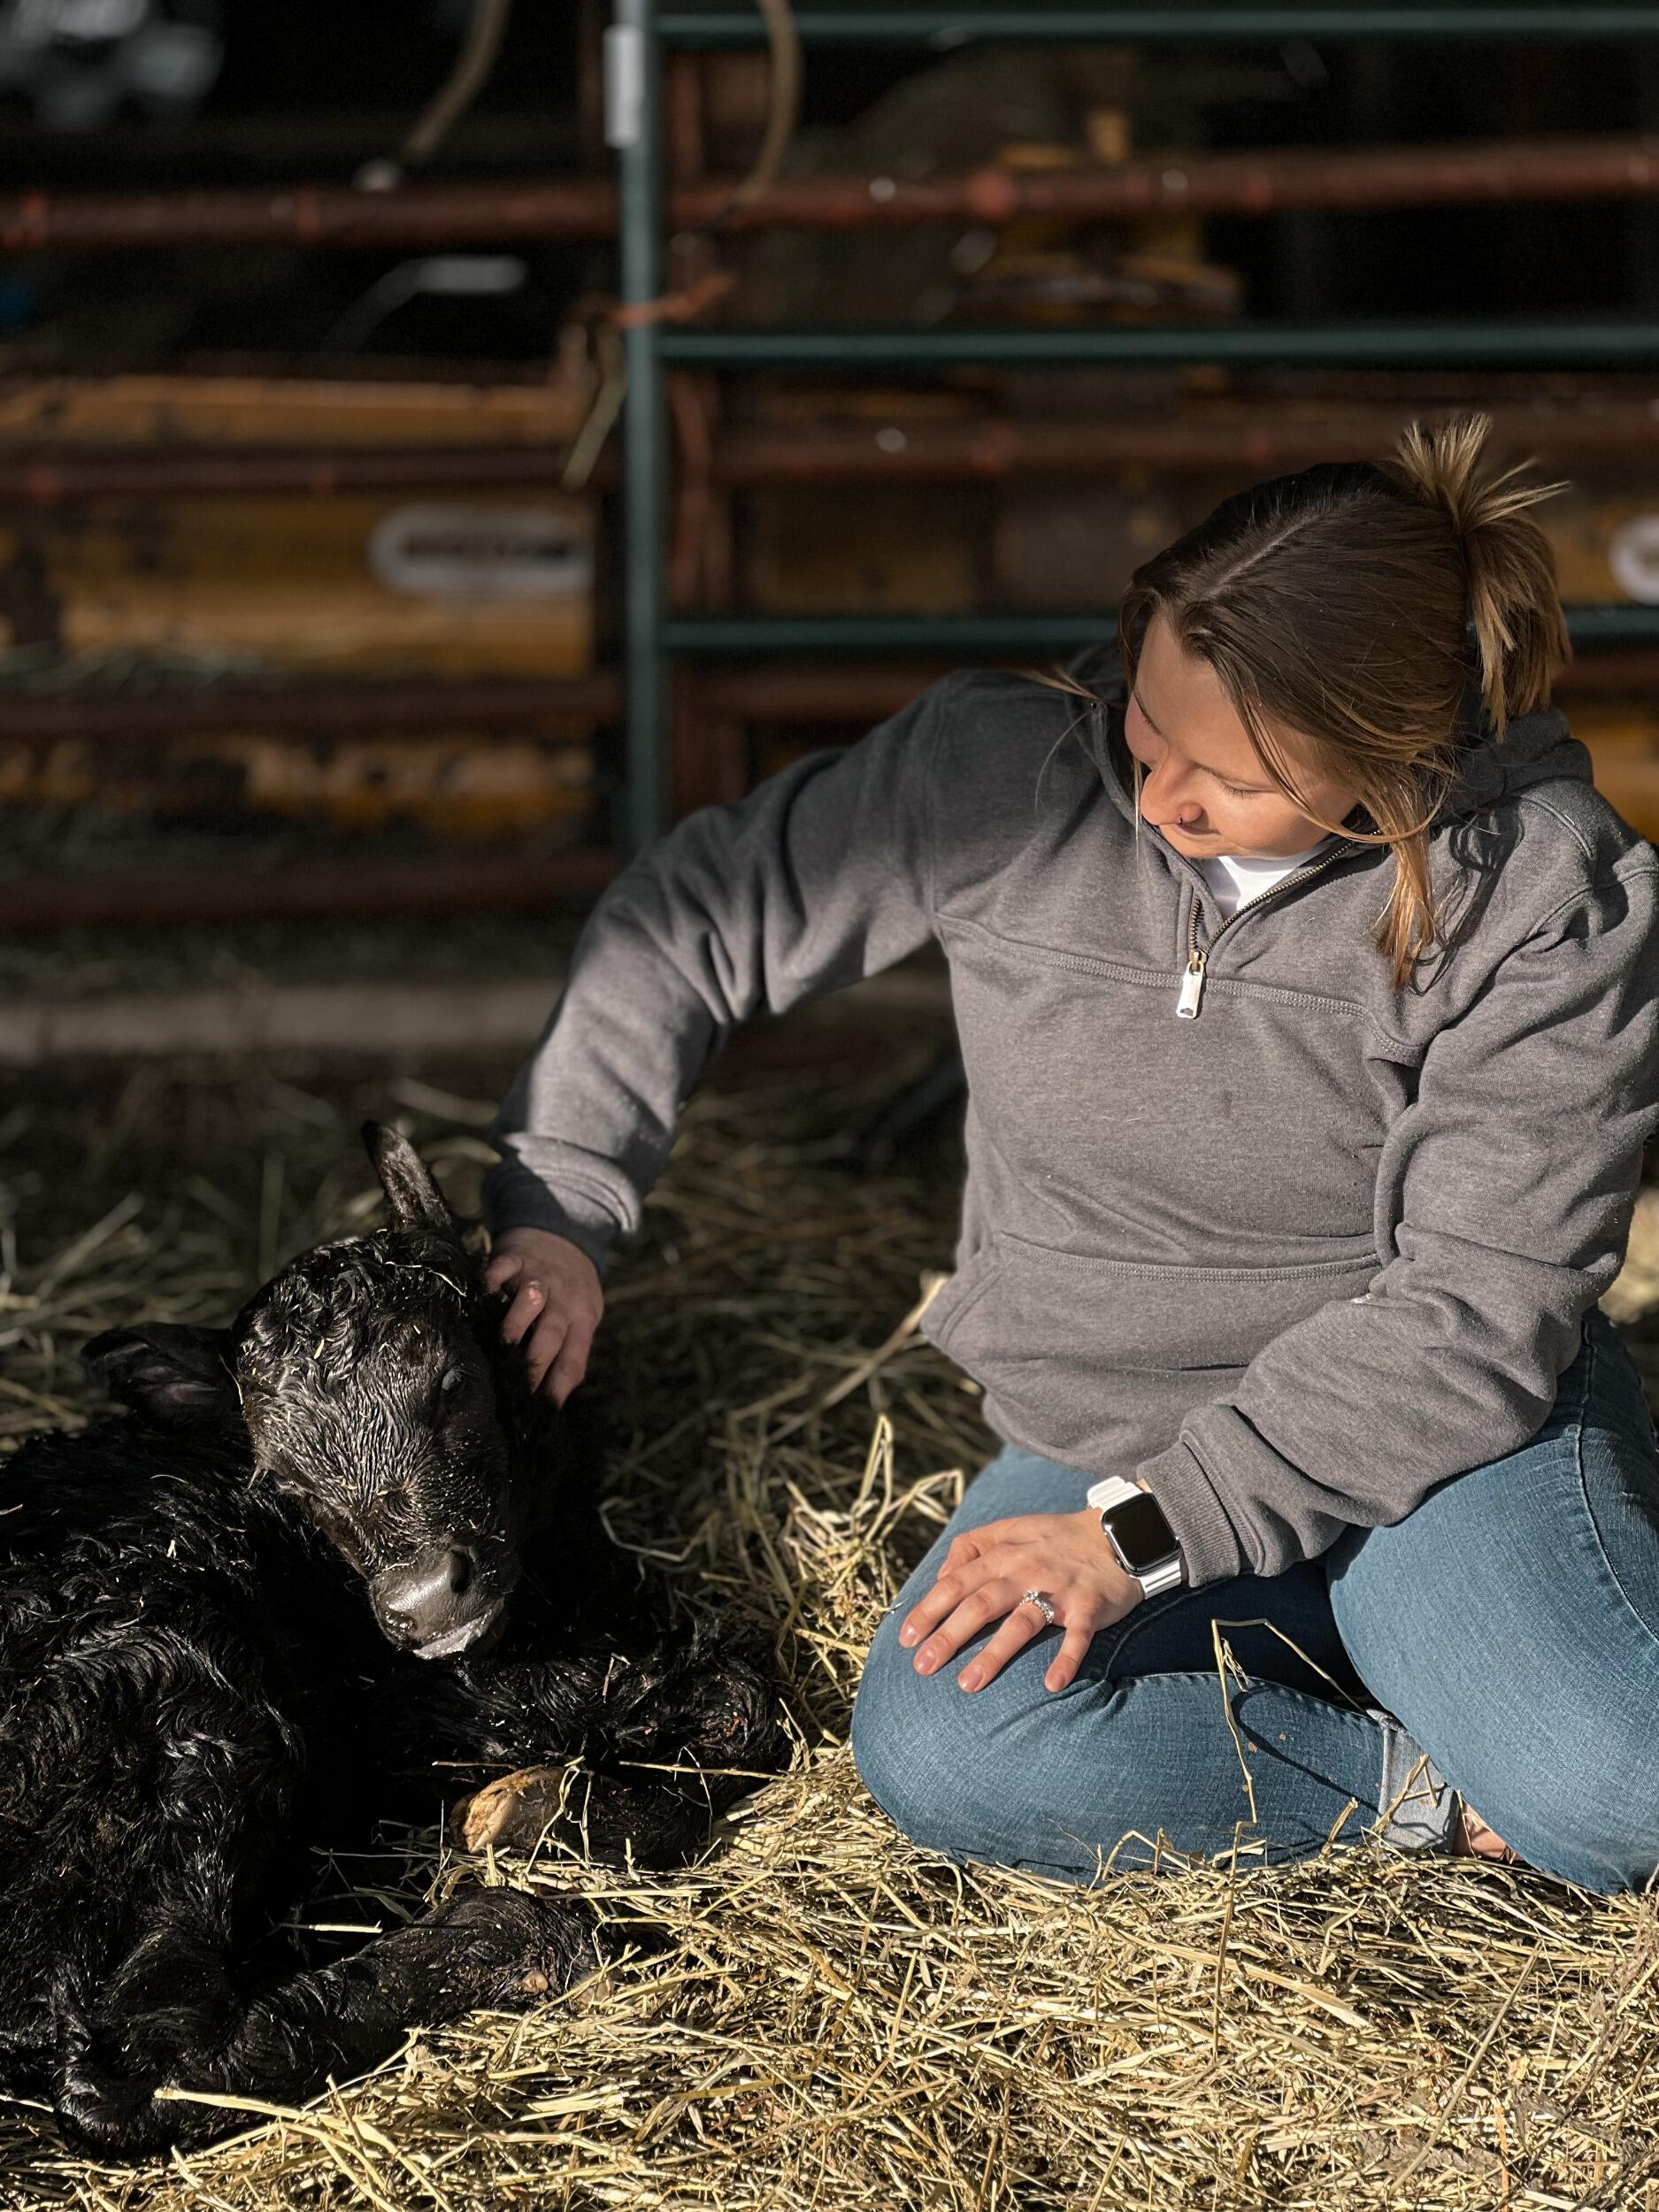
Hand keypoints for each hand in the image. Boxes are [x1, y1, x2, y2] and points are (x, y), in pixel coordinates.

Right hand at [483, 1227, 602, 1405]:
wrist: (565, 1234)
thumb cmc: (571, 1288)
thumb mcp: (583, 1317)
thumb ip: (571, 1352)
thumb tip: (553, 1399)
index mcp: (581, 1321)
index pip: (572, 1360)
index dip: (557, 1387)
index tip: (540, 1411)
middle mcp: (562, 1301)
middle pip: (551, 1335)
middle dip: (535, 1363)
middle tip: (517, 1388)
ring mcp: (538, 1277)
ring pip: (530, 1301)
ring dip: (516, 1323)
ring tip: (501, 1346)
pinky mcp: (515, 1257)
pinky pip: (501, 1269)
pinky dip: (491, 1283)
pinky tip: (480, 1300)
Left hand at [897, 1508, 1143, 1694]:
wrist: (1117, 1534)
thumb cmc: (1054, 1538)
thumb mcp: (1009, 1530)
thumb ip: (971, 1549)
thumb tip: (939, 1578)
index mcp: (1003, 1554)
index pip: (957, 1583)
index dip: (929, 1610)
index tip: (905, 1639)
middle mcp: (1026, 1570)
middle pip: (980, 1603)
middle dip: (948, 1636)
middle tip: (922, 1667)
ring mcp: (1059, 1589)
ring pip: (1021, 1622)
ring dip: (995, 1654)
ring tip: (969, 1685)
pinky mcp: (1090, 1606)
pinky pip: (1077, 1635)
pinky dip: (1066, 1658)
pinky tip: (1051, 1684)